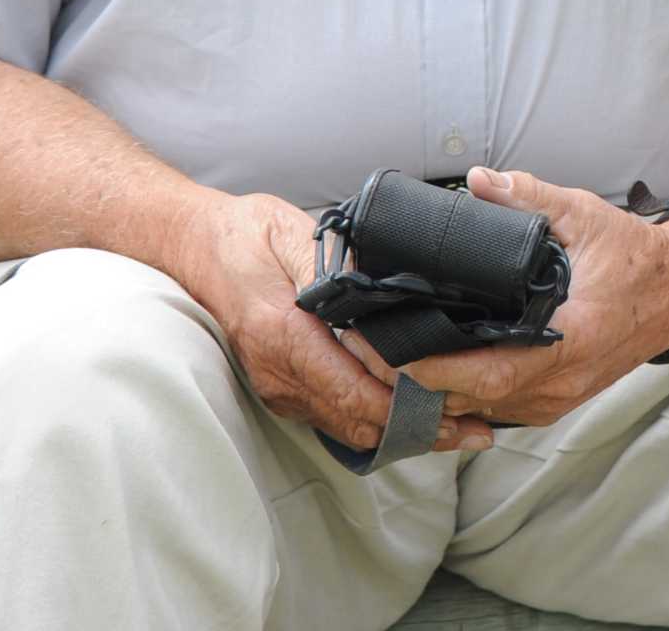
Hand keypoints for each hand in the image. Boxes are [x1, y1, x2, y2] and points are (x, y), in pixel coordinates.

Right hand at [168, 190, 493, 455]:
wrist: (195, 247)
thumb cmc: (247, 236)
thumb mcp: (295, 236)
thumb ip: (337, 271)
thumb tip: (383, 295)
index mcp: (284, 335)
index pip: (353, 389)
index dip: (405, 404)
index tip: (453, 405)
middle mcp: (279, 373)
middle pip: (357, 420)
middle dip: (417, 429)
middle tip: (473, 430)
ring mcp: (278, 386)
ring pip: (347, 427)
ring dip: (403, 432)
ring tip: (459, 431)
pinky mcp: (282, 388)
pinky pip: (333, 417)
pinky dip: (376, 422)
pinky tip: (414, 418)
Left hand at [365, 168, 668, 429]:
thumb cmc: (635, 257)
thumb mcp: (586, 216)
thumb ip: (531, 198)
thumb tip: (478, 181)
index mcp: (571, 340)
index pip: (490, 373)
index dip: (437, 371)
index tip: (394, 354)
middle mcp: (563, 382)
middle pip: (474, 401)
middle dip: (420, 384)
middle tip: (373, 354)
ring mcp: (559, 399)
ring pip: (483, 411)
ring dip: (439, 393)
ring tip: (393, 361)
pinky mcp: (556, 401)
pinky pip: (499, 409)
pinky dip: (464, 396)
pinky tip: (436, 370)